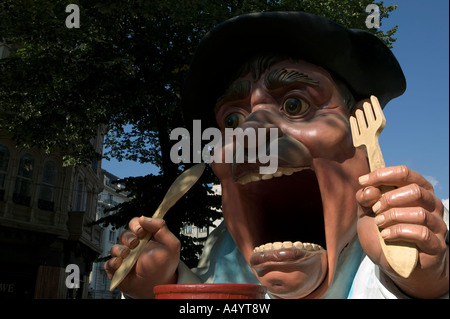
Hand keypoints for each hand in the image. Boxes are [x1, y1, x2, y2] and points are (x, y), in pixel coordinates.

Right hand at [104, 216, 180, 298]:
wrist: (159, 285)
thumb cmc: (165, 266)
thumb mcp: (171, 244)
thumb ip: (161, 228)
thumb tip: (144, 218)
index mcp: (145, 238)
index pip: (135, 224)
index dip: (135, 225)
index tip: (141, 231)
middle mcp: (134, 246)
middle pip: (124, 234)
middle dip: (128, 237)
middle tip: (136, 243)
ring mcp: (125, 258)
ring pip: (115, 248)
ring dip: (121, 250)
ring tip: (129, 255)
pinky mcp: (118, 269)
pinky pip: (109, 263)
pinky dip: (113, 262)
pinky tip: (121, 264)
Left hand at [356, 165, 448, 297]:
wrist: (393, 263)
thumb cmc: (382, 232)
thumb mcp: (367, 213)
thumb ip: (364, 199)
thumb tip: (368, 188)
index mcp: (417, 190)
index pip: (404, 173)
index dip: (382, 175)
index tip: (362, 181)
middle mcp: (431, 204)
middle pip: (416, 190)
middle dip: (390, 198)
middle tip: (375, 209)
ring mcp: (437, 224)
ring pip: (419, 213)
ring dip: (393, 216)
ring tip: (379, 223)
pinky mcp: (437, 245)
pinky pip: (421, 233)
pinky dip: (398, 232)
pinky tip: (385, 236)